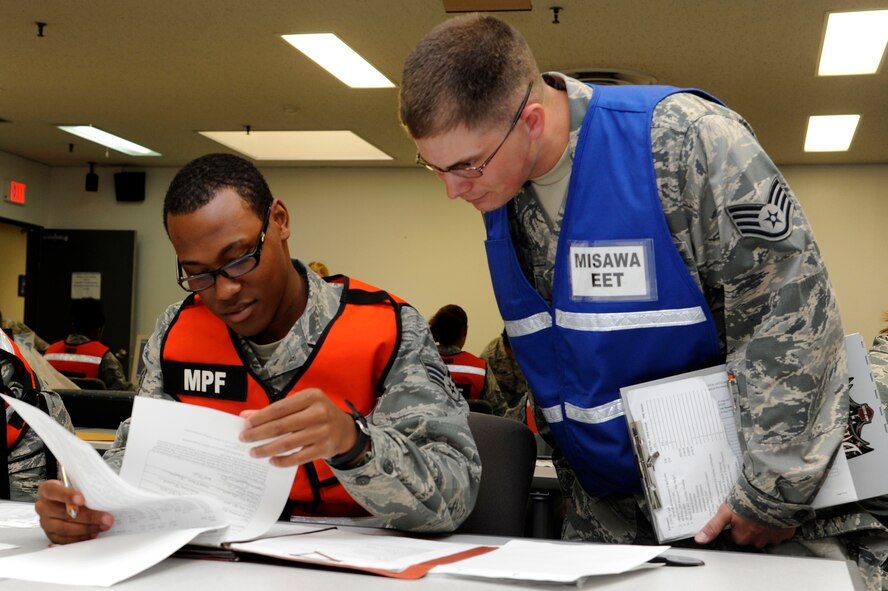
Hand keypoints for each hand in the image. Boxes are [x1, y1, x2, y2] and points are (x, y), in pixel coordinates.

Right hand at [35, 480, 113, 543]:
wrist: (66, 500)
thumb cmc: (73, 490)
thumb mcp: (77, 484)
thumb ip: (84, 488)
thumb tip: (100, 497)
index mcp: (47, 490)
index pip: (54, 492)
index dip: (67, 496)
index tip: (82, 499)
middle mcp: (43, 507)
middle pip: (64, 513)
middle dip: (88, 516)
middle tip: (106, 517)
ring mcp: (45, 522)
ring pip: (64, 528)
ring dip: (86, 528)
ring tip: (102, 526)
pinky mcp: (51, 535)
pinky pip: (64, 539)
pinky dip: (80, 537)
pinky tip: (92, 533)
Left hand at [239, 388, 359, 467]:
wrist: (345, 431)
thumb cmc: (319, 414)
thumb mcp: (302, 405)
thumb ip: (276, 410)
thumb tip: (247, 416)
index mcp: (312, 397)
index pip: (279, 407)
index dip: (260, 417)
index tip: (246, 423)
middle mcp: (318, 413)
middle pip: (281, 426)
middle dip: (258, 433)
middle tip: (244, 438)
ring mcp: (322, 432)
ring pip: (287, 443)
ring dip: (267, 449)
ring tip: (253, 452)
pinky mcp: (324, 449)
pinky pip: (298, 458)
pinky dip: (283, 461)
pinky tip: (272, 461)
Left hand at [695, 503, 795, 548]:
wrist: (773, 493)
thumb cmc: (749, 500)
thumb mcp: (725, 512)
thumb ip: (713, 527)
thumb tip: (700, 539)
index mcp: (742, 536)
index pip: (735, 537)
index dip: (734, 527)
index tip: (736, 518)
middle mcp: (758, 540)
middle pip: (750, 538)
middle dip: (748, 527)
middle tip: (748, 512)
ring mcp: (773, 537)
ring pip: (765, 536)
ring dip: (763, 527)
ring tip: (760, 511)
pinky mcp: (785, 532)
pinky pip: (780, 532)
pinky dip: (776, 525)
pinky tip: (772, 515)